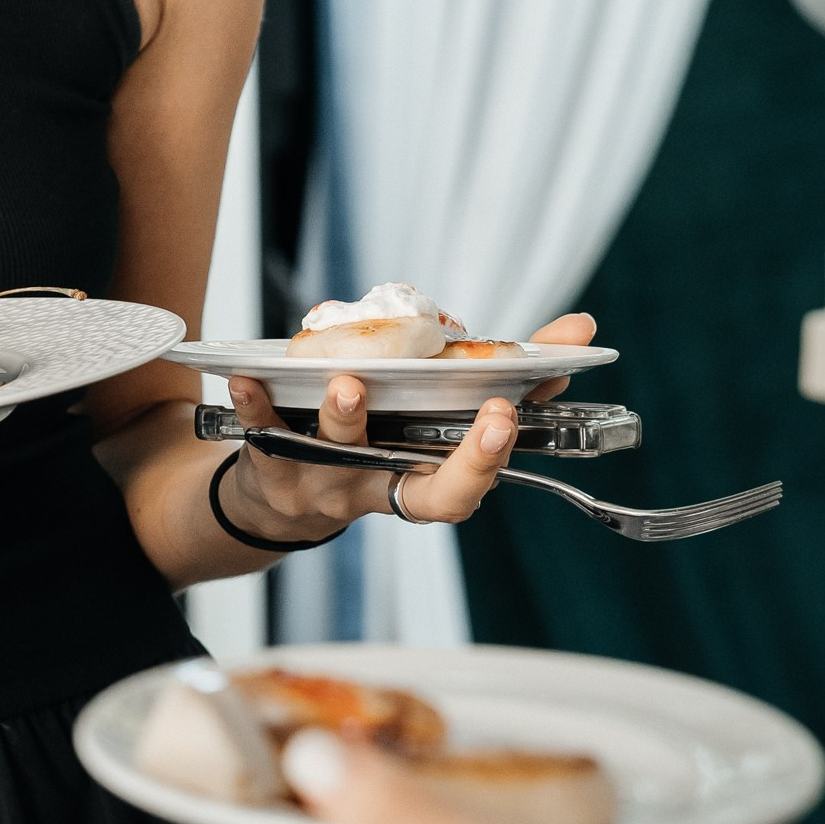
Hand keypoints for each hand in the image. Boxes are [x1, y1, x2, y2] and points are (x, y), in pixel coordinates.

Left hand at [218, 311, 596, 543]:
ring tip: (351, 382)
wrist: (279, 492)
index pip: (472, 486)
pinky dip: (253, 404)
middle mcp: (384, 487)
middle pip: (431, 493)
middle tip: (492, 412)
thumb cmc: (377, 435)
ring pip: (343, 453)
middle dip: (468, 460)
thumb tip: (579, 331)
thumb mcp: (435, 408)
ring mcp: (328, 480)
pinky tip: (245, 378)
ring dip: (350, 417)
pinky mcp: (271, 461)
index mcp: (427, 477)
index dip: (493, 457)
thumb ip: (505, 373)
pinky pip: (261, 432)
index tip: (510, 411)